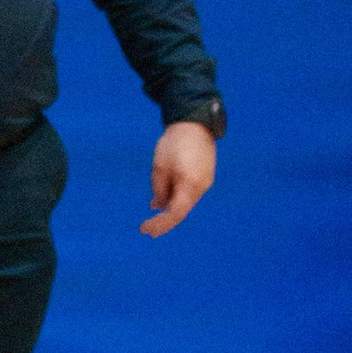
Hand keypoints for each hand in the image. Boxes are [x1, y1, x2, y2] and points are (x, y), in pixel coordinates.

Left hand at [142, 120, 216, 237]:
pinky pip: (190, 193)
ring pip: (186, 202)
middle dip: (165, 221)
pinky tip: (165, 197)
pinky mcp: (206, 176)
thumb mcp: (159, 167)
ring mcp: (206, 182)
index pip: (176, 213)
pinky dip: (177, 198)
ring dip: (170, 208)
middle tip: (148, 229)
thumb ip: (159, 189)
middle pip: (182, 210)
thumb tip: (158, 207)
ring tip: (154, 210)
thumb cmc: (174, 143)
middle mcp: (201, 187)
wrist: (195, 123)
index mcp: (190, 185)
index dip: (161, 224)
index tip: (145, 229)